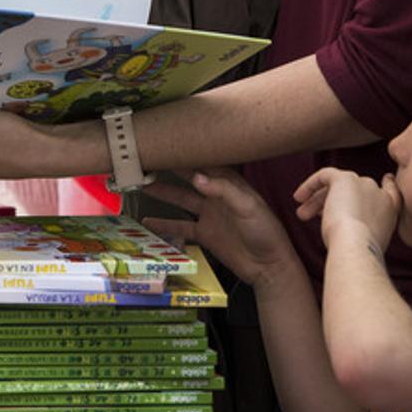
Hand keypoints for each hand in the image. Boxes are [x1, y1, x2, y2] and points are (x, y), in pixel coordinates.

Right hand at [142, 169, 301, 291]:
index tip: (169, 145)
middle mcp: (218, 196)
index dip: (189, 154)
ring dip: (164, 193)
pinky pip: (180, 227)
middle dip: (172, 169)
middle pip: (191, 178)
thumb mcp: (248, 207)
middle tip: (150, 160)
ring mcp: (210, 215)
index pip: (206, 163)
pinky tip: (147, 222)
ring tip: (142, 184)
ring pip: (182, 200)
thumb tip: (197, 177)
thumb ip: (223, 190)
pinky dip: (164, 225)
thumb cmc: (265, 232)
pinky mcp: (205, 234)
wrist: (268, 266)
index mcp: (231, 184)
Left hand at [294, 168, 400, 250]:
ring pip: (339, 186)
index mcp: (391, 210)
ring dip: (319, 200)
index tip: (377, 181)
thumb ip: (362, 233)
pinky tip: (298, 197)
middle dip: (337, 201)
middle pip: (356, 190)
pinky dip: (311, 184)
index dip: (382, 185)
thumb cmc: (358, 253)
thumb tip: (344, 235)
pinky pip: (326, 174)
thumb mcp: (365, 243)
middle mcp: (380, 193)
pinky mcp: (345, 178)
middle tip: (317, 215)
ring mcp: (364, 183)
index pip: (390, 190)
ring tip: (302, 215)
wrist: (356, 246)